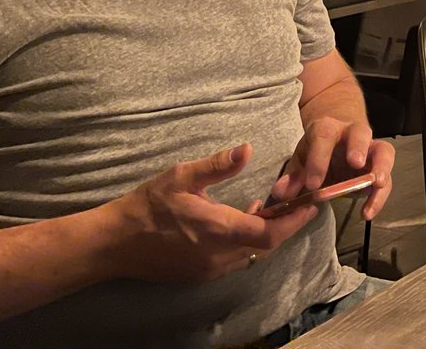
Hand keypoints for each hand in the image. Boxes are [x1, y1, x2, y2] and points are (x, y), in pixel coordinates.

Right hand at [111, 144, 317, 281]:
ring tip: (272, 208)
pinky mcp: (199, 275)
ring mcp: (209, 269)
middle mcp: (219, 256)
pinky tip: (241, 221)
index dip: (294, 221)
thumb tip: (248, 149)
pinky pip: (235, 259)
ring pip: (251, 253)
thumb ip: (218, 165)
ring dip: (265, 233)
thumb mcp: (182, 176)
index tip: (311, 205)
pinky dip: (247, 241)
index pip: (270, 232)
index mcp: (219, 230)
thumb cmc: (147, 206)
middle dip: (285, 225)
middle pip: (266, 244)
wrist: (113, 244)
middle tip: (298, 204)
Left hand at [267, 118, 394, 220]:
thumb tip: (281, 193)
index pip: (324, 136)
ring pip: (384, 151)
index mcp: (328, 129)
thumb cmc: (316, 151)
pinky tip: (367, 213)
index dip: (319, 159)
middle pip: (360, 133)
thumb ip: (293, 177)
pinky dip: (379, 196)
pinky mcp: (380, 166)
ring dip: (381, 168)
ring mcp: (371, 148)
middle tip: (355, 163)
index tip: (312, 184)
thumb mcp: (301, 161)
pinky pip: (386, 178)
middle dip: (358, 147)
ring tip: (377, 185)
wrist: (337, 140)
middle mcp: (353, 133)